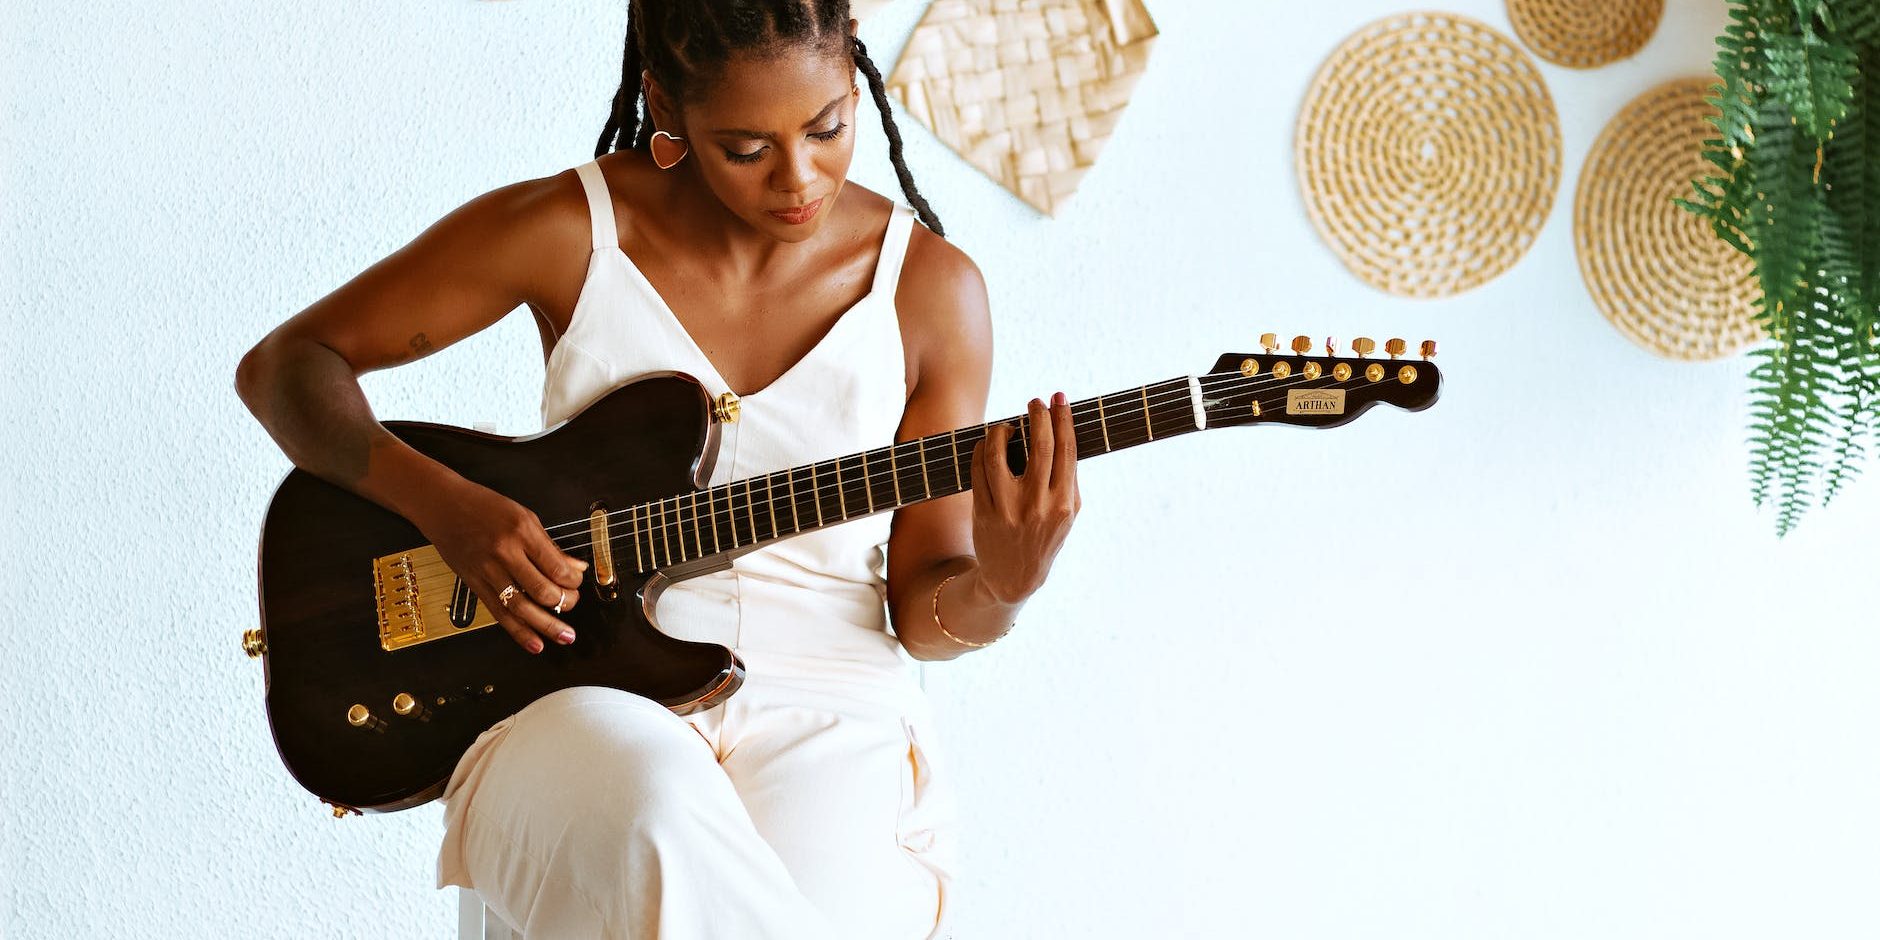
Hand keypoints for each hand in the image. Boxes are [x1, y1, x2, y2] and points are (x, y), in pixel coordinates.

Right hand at [407, 476, 587, 652]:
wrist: (442, 506)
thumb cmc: (483, 506)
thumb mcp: (524, 517)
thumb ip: (549, 546)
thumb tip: (575, 567)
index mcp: (521, 532)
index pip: (556, 567)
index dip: (573, 581)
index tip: (577, 582)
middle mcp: (504, 553)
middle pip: (542, 590)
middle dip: (564, 603)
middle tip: (571, 603)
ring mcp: (487, 572)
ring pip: (521, 608)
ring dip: (547, 626)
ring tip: (565, 636)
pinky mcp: (474, 585)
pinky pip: (499, 614)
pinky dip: (519, 632)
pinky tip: (535, 643)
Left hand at [969, 390, 1081, 605]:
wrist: (1014, 578)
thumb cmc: (1045, 537)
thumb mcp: (1068, 514)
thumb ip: (1068, 479)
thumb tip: (1062, 432)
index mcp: (1063, 504)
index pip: (1066, 451)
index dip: (1063, 419)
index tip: (1059, 398)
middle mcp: (1037, 506)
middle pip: (1039, 446)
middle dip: (1038, 416)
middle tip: (1035, 402)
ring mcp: (1007, 510)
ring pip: (999, 455)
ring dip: (1002, 430)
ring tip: (1006, 425)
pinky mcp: (983, 513)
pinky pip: (978, 470)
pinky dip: (982, 449)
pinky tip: (988, 443)